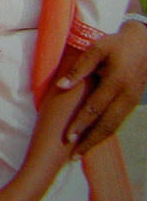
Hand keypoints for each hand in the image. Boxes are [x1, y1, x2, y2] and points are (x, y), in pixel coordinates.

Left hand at [56, 20, 146, 154]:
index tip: (67, 137)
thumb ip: (78, 68)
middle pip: (107, 125)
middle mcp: (125, 96)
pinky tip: (94, 139)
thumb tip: (61, 85)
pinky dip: (106, 133)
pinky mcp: (132, 103)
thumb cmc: (115, 45)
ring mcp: (131, 102)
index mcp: (115, 83)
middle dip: (89, 141)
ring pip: (114, 127)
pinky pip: (118, 122)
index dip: (81, 124)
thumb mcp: (96, 50)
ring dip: (98, 141)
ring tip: (82, 152)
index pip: (95, 109)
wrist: (143, 45)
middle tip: (74, 155)